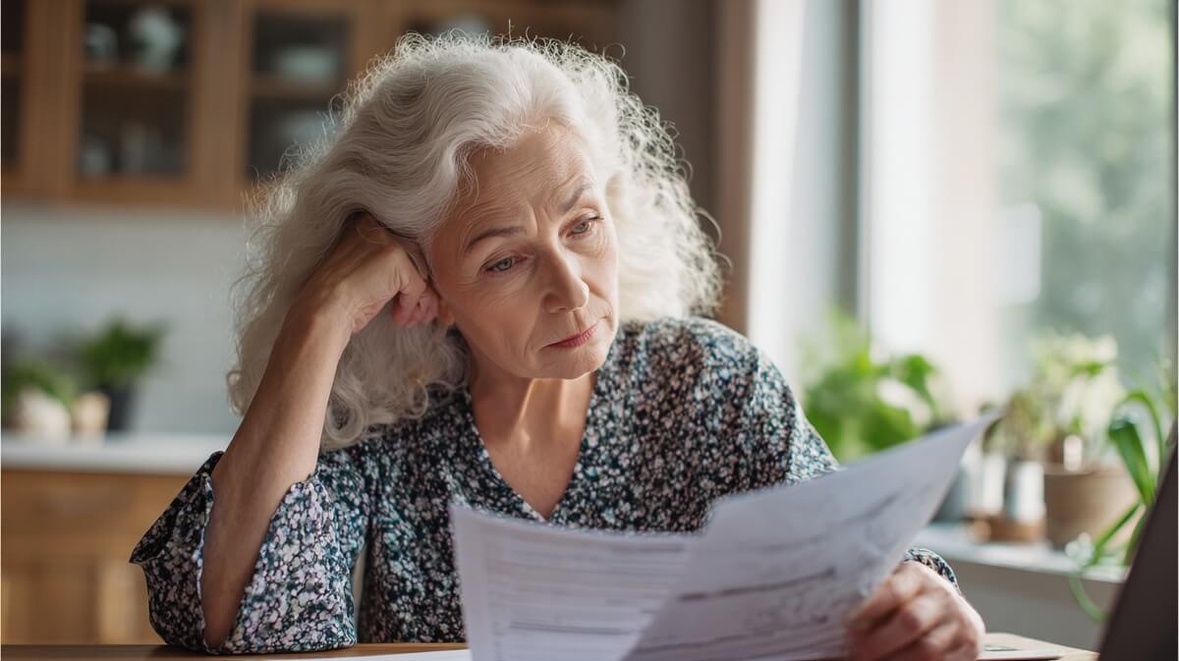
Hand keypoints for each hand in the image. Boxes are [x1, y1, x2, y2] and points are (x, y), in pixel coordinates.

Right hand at [294, 213, 438, 334]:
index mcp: (366, 225)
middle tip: (418, 312)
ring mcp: (388, 241)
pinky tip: (398, 317)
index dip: (409, 276)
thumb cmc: (339, 297)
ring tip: (411, 319)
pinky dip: (411, 305)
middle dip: (419, 289)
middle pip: (415, 260)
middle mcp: (377, 227)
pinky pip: (417, 286)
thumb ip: (386, 265)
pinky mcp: (396, 259)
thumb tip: (419, 279)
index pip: (403, 249)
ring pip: (419, 273)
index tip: (405, 296)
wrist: (324, 308)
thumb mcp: (364, 271)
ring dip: (420, 301)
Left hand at [844, 561, 984, 660]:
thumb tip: (832, 606)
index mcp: (917, 576)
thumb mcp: (893, 585)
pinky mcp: (970, 646)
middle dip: (878, 643)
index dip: (867, 610)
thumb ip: (872, 594)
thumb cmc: (907, 597)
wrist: (951, 607)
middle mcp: (942, 596)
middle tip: (855, 653)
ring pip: (926, 649)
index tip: (844, 625)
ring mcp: (959, 622)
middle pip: (910, 622)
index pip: (892, 591)